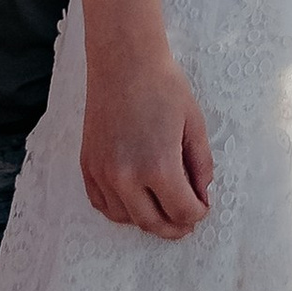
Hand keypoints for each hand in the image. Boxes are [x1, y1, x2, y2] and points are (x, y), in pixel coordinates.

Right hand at [81, 43, 213, 238]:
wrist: (124, 63)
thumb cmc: (164, 88)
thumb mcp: (195, 125)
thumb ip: (201, 165)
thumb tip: (202, 194)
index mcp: (158, 166)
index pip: (182, 211)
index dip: (198, 214)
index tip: (203, 208)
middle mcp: (126, 176)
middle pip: (152, 223)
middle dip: (174, 227)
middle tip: (187, 223)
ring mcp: (103, 174)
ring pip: (126, 218)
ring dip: (147, 220)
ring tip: (163, 209)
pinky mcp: (88, 166)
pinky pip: (103, 204)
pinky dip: (121, 210)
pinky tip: (136, 201)